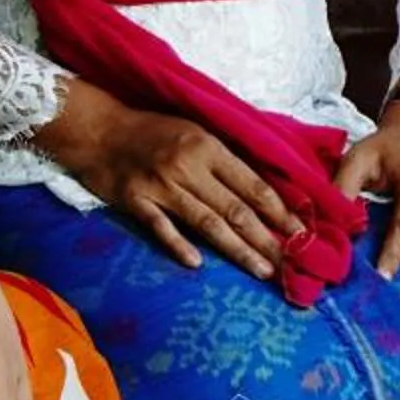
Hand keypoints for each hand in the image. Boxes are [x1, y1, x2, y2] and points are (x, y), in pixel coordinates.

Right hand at [41, 80, 301, 280]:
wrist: (98, 128)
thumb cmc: (152, 130)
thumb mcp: (194, 131)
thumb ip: (224, 159)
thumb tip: (263, 190)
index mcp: (208, 146)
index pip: (252, 184)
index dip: (279, 211)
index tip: (300, 233)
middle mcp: (187, 166)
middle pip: (235, 210)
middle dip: (266, 239)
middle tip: (289, 264)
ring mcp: (160, 185)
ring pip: (207, 223)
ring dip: (237, 250)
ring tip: (261, 270)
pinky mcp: (134, 200)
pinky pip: (161, 227)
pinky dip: (179, 246)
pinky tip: (197, 264)